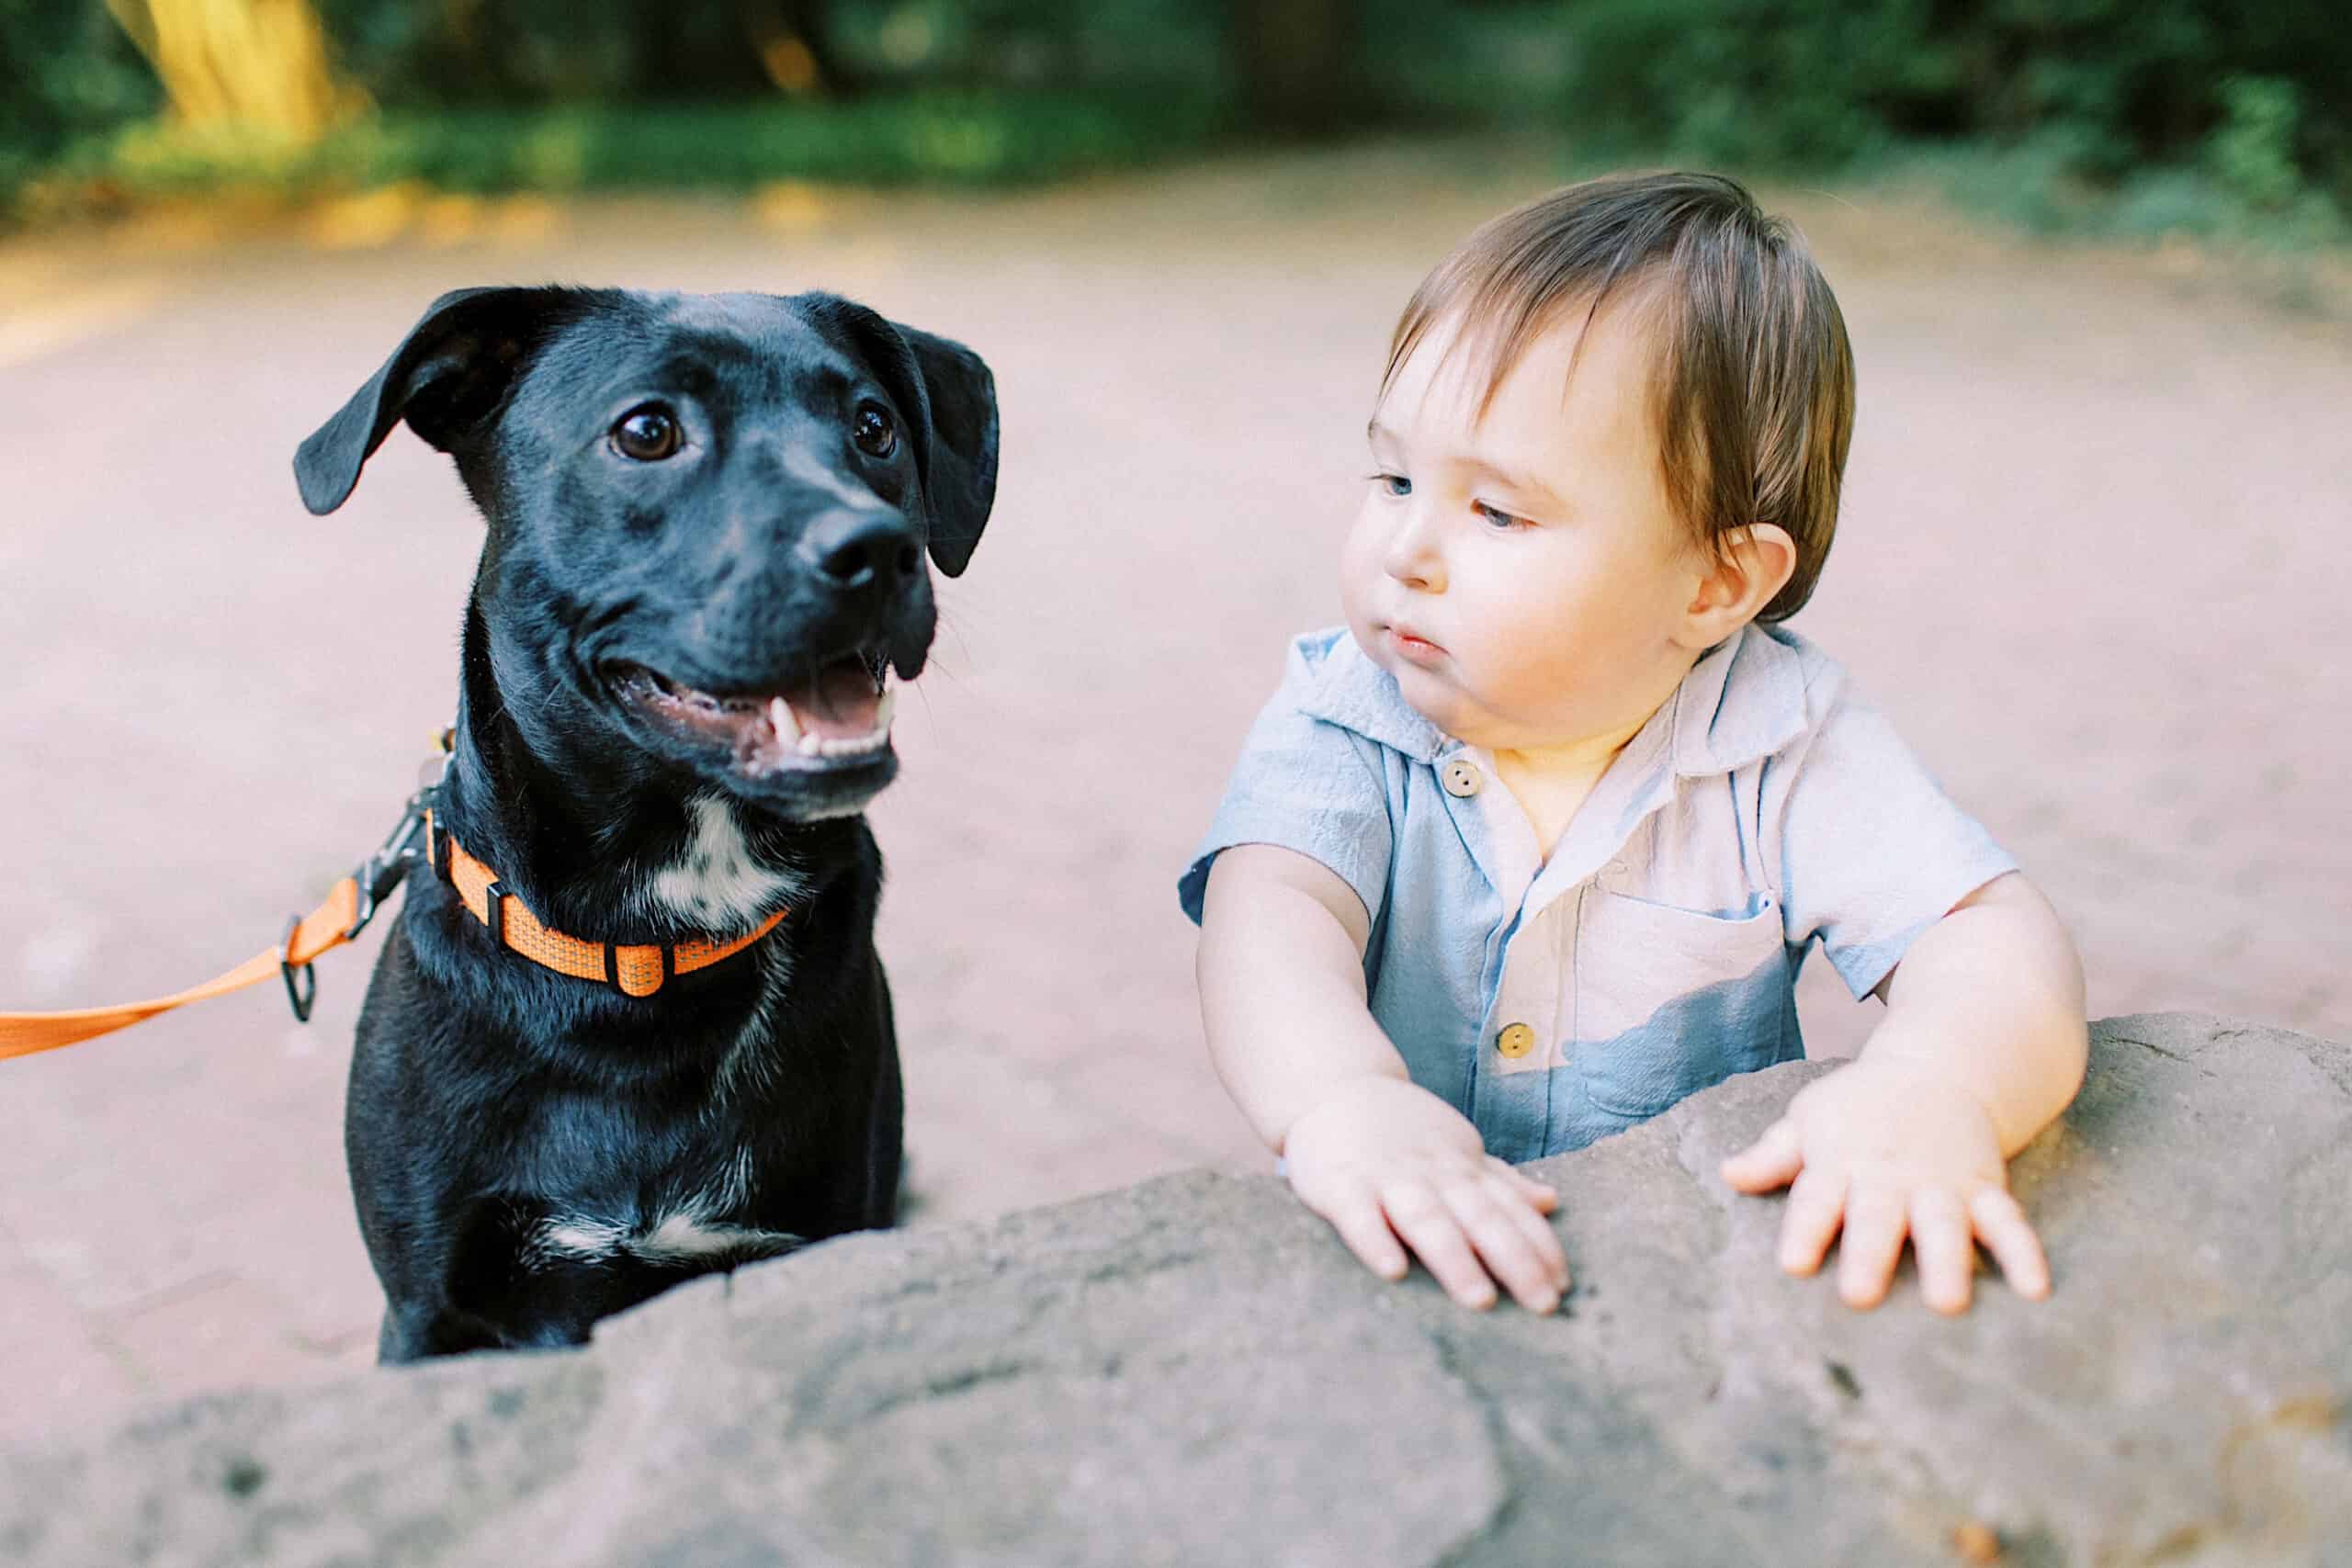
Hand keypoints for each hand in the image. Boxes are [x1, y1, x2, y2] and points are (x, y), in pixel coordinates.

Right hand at [1283, 1075, 1566, 1311]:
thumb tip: (1551, 1202)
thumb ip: (1499, 1180)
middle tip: (1544, 1304)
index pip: (1509, 1208)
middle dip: (1515, 1260)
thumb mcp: (1456, 1149)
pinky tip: (1393, 1271)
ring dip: (1455, 1259)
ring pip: (1426, 1219)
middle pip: (1480, 1217)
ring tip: (1480, 1299)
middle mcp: (1432, 1173)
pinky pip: (1358, 1215)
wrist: (1333, 1086)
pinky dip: (1375, 1241)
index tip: (1564, 1284)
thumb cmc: (1400, 1131)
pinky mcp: (1340, 1184)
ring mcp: (1386, 1178)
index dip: (1539, 1245)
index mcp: (1461, 1169)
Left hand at [1719, 1056, 2050, 1313]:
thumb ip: (1773, 1155)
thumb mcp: (1810, 1119)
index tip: (1794, 1265)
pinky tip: (2036, 1290)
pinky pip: (2007, 1221)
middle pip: (1877, 1217)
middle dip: (1869, 1254)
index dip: (1805, 1231)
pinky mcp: (1984, 1188)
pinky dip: (2023, 1253)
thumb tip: (1729, 1174)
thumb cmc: (1859, 1107)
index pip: (1816, 1199)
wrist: (1939, 1068)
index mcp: (1841, 1162)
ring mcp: (1941, 1183)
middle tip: (1860, 1296)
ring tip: (1948, 1304)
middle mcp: (1890, 1176)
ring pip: (1943, 1223)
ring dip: (1945, 1261)